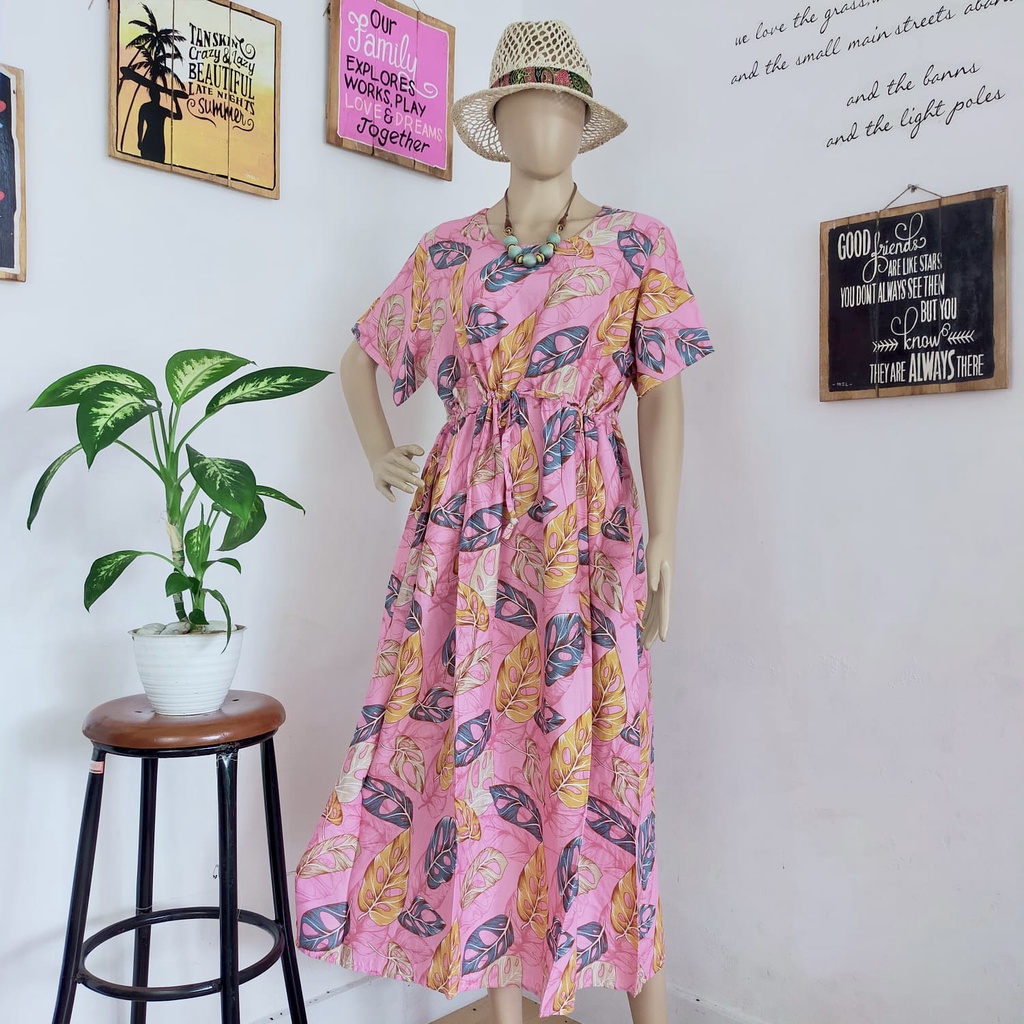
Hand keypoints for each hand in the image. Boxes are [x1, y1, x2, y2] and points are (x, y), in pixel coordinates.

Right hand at [372, 444, 423, 501]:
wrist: (378, 459)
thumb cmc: (395, 457)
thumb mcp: (403, 450)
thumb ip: (413, 448)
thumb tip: (422, 452)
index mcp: (393, 455)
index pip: (401, 460)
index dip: (409, 464)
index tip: (418, 469)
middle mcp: (386, 464)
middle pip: (398, 472)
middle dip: (410, 478)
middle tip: (421, 483)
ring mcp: (382, 474)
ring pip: (392, 480)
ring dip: (401, 485)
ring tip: (411, 490)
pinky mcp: (379, 483)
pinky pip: (383, 489)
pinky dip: (387, 494)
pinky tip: (394, 499)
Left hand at [640, 535, 673, 649]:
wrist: (662, 538)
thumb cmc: (658, 548)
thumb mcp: (654, 561)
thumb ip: (654, 575)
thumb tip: (653, 588)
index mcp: (665, 587)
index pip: (663, 610)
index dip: (662, 625)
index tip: (662, 639)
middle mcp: (664, 591)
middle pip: (658, 616)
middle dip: (653, 631)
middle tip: (646, 647)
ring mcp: (661, 589)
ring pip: (655, 612)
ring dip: (650, 626)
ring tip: (645, 640)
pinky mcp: (657, 585)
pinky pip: (652, 604)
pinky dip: (649, 614)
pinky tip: (644, 622)